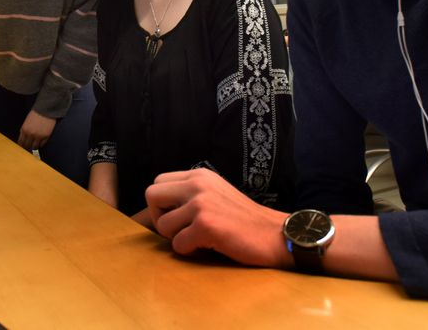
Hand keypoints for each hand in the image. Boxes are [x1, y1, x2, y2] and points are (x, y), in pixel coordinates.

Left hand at [17, 110, 56, 149]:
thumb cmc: (35, 114)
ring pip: (35, 147)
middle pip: (27, 146)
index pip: (21, 142)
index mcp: (24, 130)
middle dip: (27, 148)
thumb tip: (23, 139)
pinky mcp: (46, 136)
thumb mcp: (26, 122)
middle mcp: (30, 135)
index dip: (22, 146)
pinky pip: (42, 144)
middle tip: (28, 150)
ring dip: (34, 148)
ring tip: (34, 148)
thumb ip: (24, 131)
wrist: (45, 110)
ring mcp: (38, 136)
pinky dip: (40, 145)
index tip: (22, 148)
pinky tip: (40, 144)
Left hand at [145, 169, 288, 267]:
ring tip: (199, 239)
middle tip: (180, 230)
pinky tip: (209, 247)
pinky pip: (177, 244)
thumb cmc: (245, 220)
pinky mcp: (206, 225)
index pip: (157, 183)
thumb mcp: (216, 194)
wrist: (276, 234)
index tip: (177, 218)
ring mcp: (201, 203)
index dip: (161, 204)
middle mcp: (198, 184)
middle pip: (151, 196)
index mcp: (199, 175)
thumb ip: (190, 195)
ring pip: (162, 224)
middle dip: (160, 217)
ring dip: (176, 238)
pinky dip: (190, 251)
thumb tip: (155, 210)